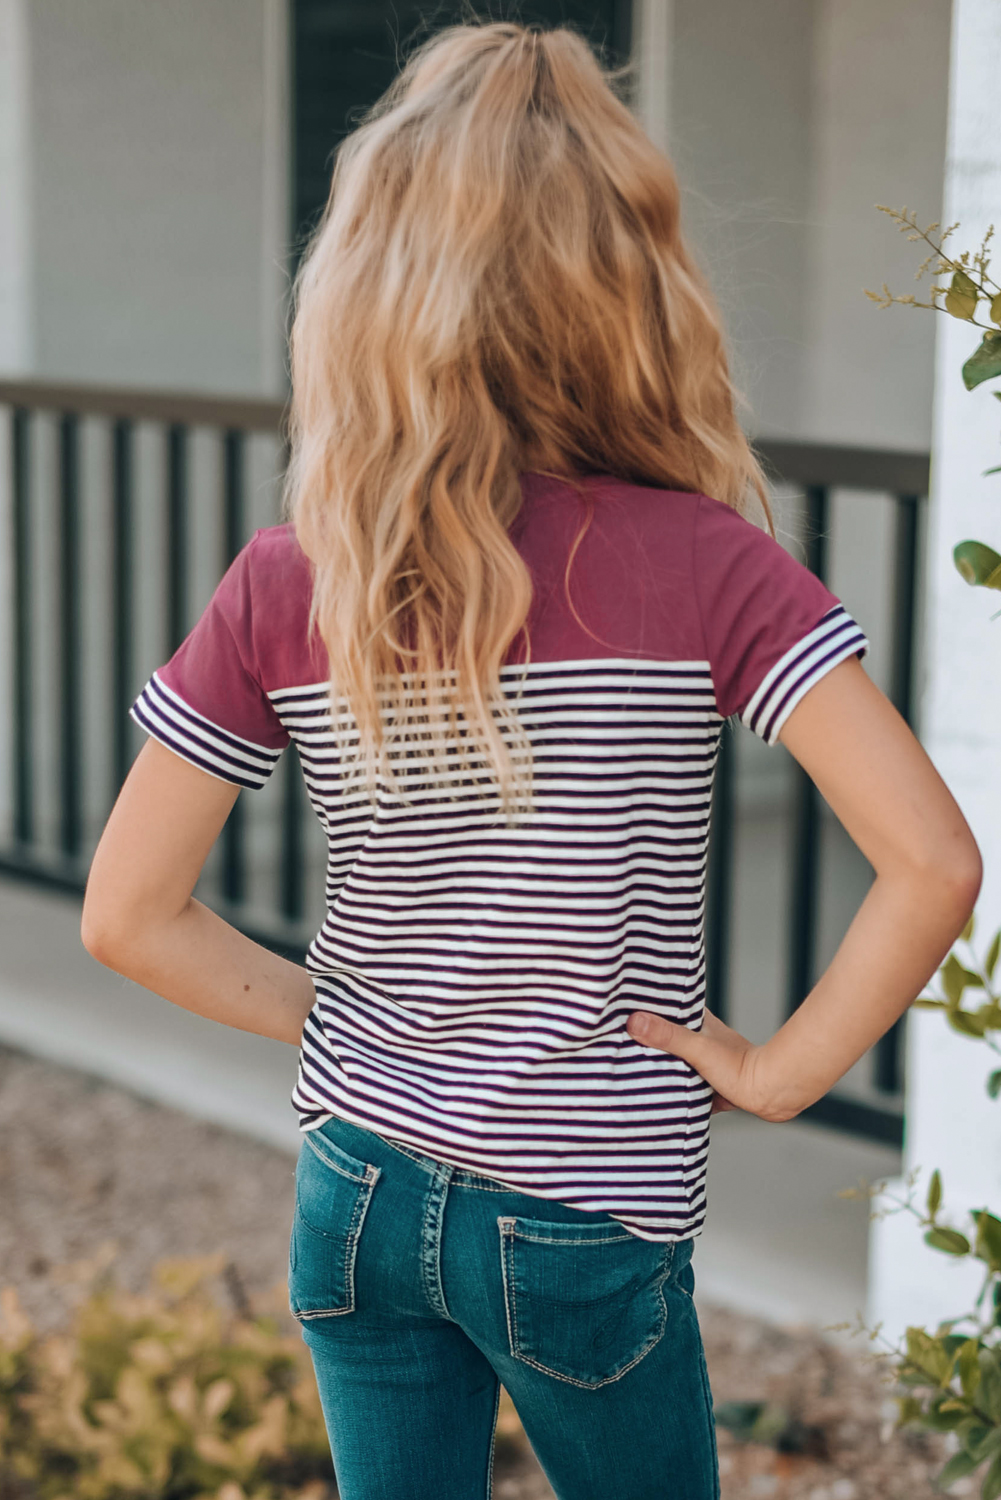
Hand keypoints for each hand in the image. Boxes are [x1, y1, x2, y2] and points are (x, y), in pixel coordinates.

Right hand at [626, 1007, 786, 1120]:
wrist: (769, 1094)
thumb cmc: (739, 1067)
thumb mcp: (698, 1048)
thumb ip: (668, 1036)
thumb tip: (634, 1022)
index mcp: (697, 1021)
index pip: (666, 1007)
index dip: (645, 1006)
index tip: (620, 1007)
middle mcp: (699, 1038)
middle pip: (665, 1035)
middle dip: (645, 1038)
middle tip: (615, 1039)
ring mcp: (702, 1061)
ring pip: (671, 1059)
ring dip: (656, 1063)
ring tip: (625, 1065)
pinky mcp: (705, 1082)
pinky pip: (680, 1082)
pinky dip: (668, 1086)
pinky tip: (651, 1093)